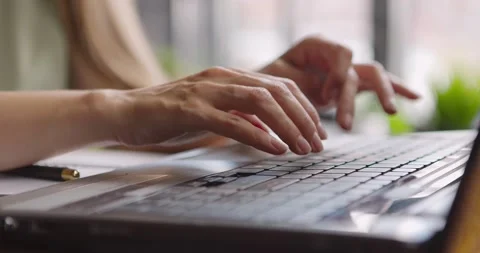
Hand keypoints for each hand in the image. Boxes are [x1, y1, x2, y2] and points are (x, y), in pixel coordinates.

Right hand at [106, 67, 328, 154]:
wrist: (126, 111)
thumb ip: (239, 116)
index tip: (316, 131)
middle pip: (276, 92)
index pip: (278, 86)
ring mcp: (206, 92)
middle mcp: (221, 78)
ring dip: (287, 126)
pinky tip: (275, 149)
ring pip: (260, 103)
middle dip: (302, 118)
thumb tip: (268, 129)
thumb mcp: (211, 112)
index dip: (303, 108)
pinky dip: (258, 136)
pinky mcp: (191, 110)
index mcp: (229, 76)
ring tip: (303, 148)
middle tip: (317, 143)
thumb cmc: (169, 114)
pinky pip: (232, 122)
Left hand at [260, 36, 419, 129]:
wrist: (267, 87)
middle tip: (345, 125)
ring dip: (383, 94)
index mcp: (316, 45)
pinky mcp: (351, 83)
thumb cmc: (267, 79)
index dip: (338, 76)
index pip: (342, 53)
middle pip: (359, 68)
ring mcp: (345, 69)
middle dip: (354, 96)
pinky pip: (378, 83)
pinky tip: (415, 97)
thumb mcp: (276, 77)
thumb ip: (294, 83)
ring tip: (390, 112)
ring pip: (373, 75)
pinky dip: (396, 88)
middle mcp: (334, 55)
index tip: (324, 96)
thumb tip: (314, 101)